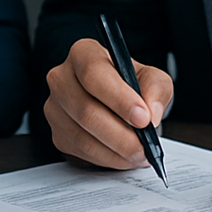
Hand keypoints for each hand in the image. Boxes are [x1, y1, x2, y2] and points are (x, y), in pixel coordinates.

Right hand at [44, 37, 173, 169]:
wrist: (117, 102)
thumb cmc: (131, 84)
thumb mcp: (152, 77)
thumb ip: (156, 88)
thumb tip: (150, 113)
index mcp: (83, 53)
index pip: (93, 73)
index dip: (118, 98)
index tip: (142, 118)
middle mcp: (62, 78)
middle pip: (85, 110)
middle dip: (120, 134)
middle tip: (144, 146)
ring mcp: (55, 108)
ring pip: (82, 136)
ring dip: (115, 151)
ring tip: (140, 154)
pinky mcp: (57, 134)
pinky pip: (80, 152)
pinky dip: (106, 159)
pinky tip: (124, 156)